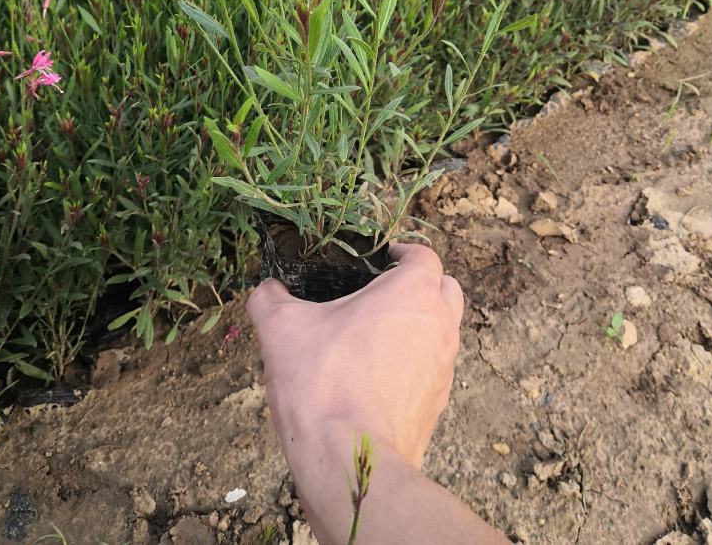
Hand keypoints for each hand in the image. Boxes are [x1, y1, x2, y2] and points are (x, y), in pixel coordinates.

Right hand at [246, 243, 463, 468]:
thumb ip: (269, 299)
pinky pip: (434, 368)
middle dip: (422, 284)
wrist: (350, 459)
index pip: (425, 255)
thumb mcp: (281, 329)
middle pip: (446, 289)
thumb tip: (265, 290)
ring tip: (377, 334)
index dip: (404, 251)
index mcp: (413, 294)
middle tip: (384, 291)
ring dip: (420, 323)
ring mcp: (444, 368)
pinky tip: (378, 374)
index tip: (382, 257)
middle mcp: (440, 325)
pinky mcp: (438, 404)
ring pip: (444, 330)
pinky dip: (416, 362)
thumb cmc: (322, 382)